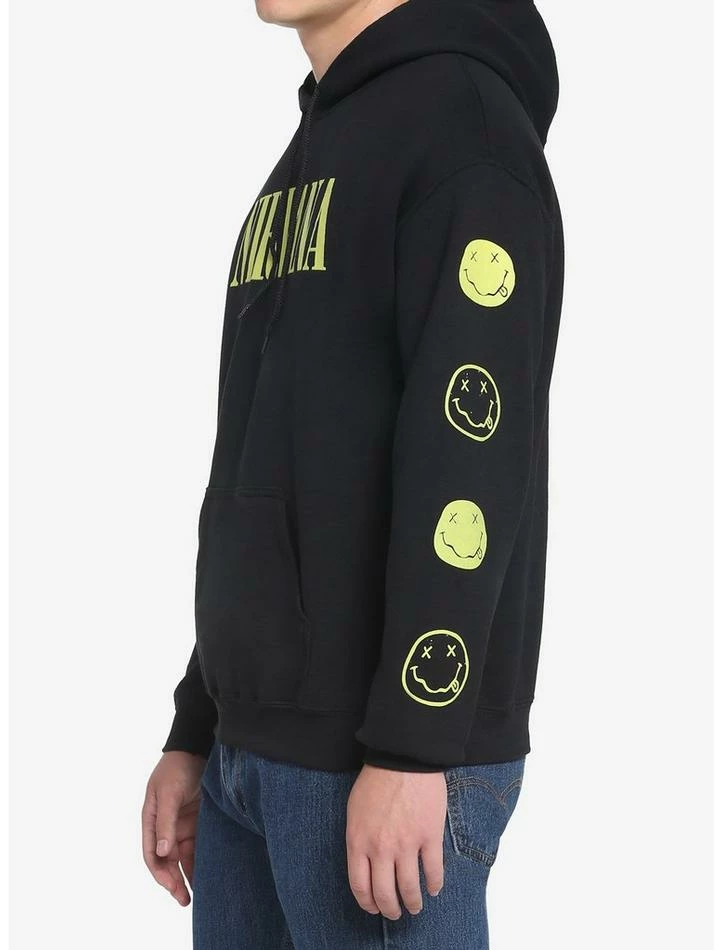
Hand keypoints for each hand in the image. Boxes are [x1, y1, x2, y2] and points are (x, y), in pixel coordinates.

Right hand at [142, 751, 206, 905]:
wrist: (198, 747)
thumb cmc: (177, 767)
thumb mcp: (168, 793)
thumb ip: (165, 822)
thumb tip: (161, 852)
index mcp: (151, 819)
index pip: (151, 854)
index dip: (160, 872)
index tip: (171, 886)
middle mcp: (165, 825)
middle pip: (167, 860)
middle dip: (174, 881)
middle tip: (185, 900)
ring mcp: (182, 824)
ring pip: (183, 856)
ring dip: (188, 874)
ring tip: (198, 893)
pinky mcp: (199, 821)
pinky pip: (198, 845)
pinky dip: (200, 859)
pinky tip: (208, 872)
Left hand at [346, 764, 445, 918]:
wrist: (402, 758)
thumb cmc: (376, 779)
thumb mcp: (355, 810)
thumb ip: (358, 838)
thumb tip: (364, 861)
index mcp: (358, 841)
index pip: (360, 886)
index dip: (368, 903)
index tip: (374, 908)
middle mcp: (380, 848)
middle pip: (384, 894)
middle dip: (390, 909)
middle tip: (395, 913)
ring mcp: (406, 844)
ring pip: (409, 888)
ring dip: (413, 902)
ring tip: (416, 906)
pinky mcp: (429, 837)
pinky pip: (433, 871)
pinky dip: (434, 885)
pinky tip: (434, 888)